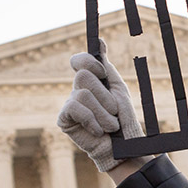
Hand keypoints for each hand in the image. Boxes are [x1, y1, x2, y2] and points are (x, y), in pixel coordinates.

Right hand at [57, 40, 143, 172]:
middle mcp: (77, 90)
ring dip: (103, 112)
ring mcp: (69, 104)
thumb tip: (99, 41)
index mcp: (91, 81)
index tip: (103, 74)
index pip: (78, 61)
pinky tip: (98, 131)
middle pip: (83, 77)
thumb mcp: (118, 89)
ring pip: (83, 94)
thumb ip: (106, 67)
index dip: (88, 62)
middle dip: (105, 96)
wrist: (124, 146)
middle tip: (113, 111)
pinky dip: (91, 120)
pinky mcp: (63, 120)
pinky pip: (75, 108)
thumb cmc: (123, 119)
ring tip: (110, 125)